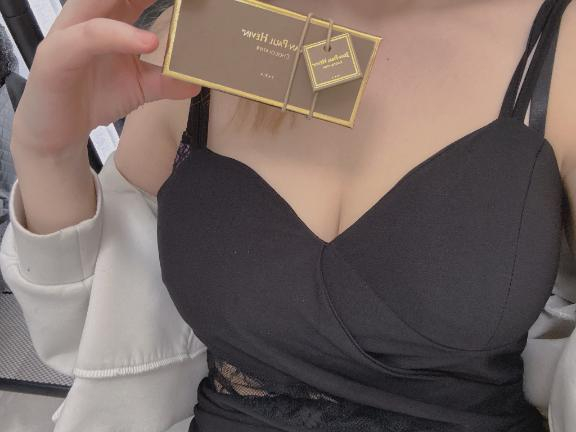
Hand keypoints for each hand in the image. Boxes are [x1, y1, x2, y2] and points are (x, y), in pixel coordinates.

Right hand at [12, 0, 200, 155]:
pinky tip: (148, 42)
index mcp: (106, 19)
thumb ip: (166, 81)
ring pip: (96, 2)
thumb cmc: (94, 98)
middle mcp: (86, 19)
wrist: (58, 133)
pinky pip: (89, 37)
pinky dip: (119, 35)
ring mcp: (68, 34)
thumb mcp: (139, 87)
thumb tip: (196, 82)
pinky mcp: (56, 56)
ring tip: (171, 1)